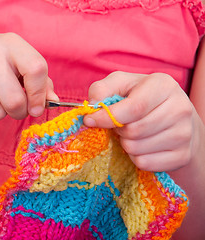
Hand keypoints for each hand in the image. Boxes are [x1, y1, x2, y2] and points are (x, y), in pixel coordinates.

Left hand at [83, 71, 200, 171]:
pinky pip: (145, 163)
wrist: (174, 117)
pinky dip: (135, 157)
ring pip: (137, 149)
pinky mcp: (183, 155)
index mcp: (164, 85)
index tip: (90, 120)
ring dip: (125, 143)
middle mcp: (180, 108)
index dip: (108, 117)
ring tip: (131, 133)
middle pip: (134, 131)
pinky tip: (141, 145)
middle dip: (117, 130)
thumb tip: (92, 106)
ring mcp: (184, 134)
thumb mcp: (120, 84)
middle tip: (119, 125)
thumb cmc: (140, 97)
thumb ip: (102, 89)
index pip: (134, 108)